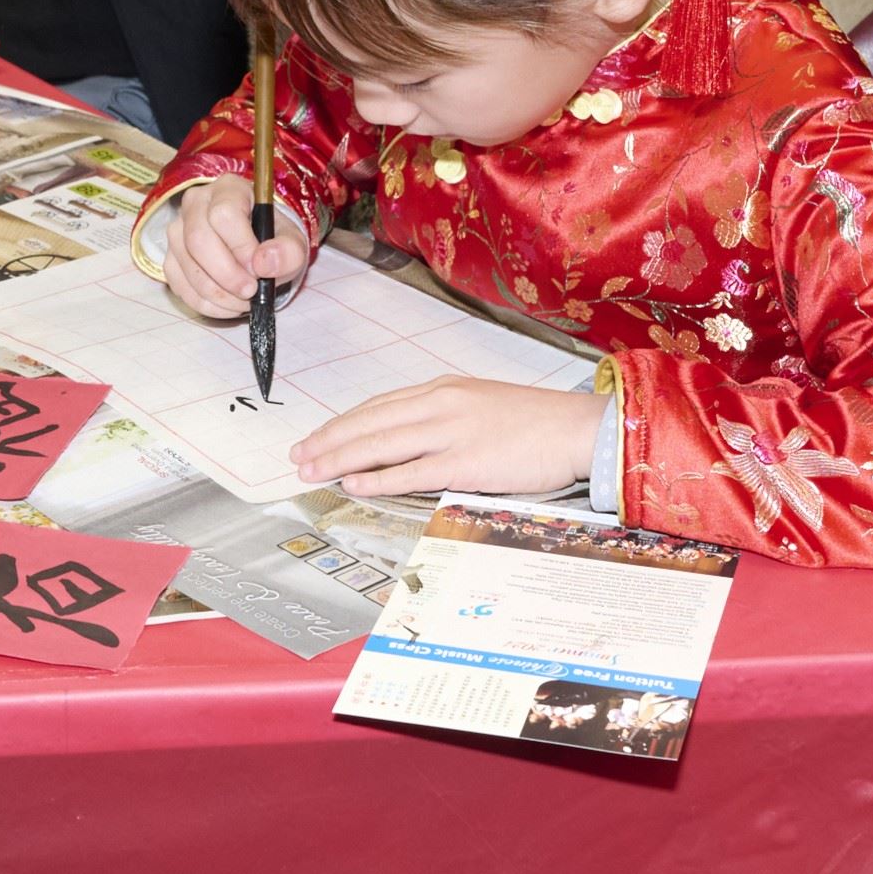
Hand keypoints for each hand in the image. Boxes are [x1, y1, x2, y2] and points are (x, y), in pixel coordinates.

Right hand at [167, 175, 309, 318]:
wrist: (257, 251)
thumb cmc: (272, 241)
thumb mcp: (293, 242)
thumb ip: (288, 251)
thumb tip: (263, 263)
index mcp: (229, 189)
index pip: (224, 214)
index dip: (241, 246)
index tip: (259, 270)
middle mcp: (196, 203)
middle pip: (198, 239)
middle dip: (226, 275)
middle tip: (250, 292)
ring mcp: (178, 230)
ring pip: (187, 265)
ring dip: (218, 293)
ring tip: (243, 301)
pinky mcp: (170, 257)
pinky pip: (179, 284)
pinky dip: (205, 303)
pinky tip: (227, 304)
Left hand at [292, 379, 604, 498]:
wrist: (575, 428)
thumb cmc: (532, 421)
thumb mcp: (478, 404)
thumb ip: (441, 416)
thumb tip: (406, 437)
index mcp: (441, 390)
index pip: (377, 406)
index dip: (341, 423)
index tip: (316, 437)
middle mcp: (438, 404)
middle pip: (369, 422)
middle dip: (328, 440)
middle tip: (297, 455)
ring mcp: (450, 432)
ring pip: (381, 443)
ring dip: (340, 458)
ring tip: (312, 469)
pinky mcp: (465, 462)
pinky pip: (412, 471)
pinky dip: (378, 477)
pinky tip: (354, 484)